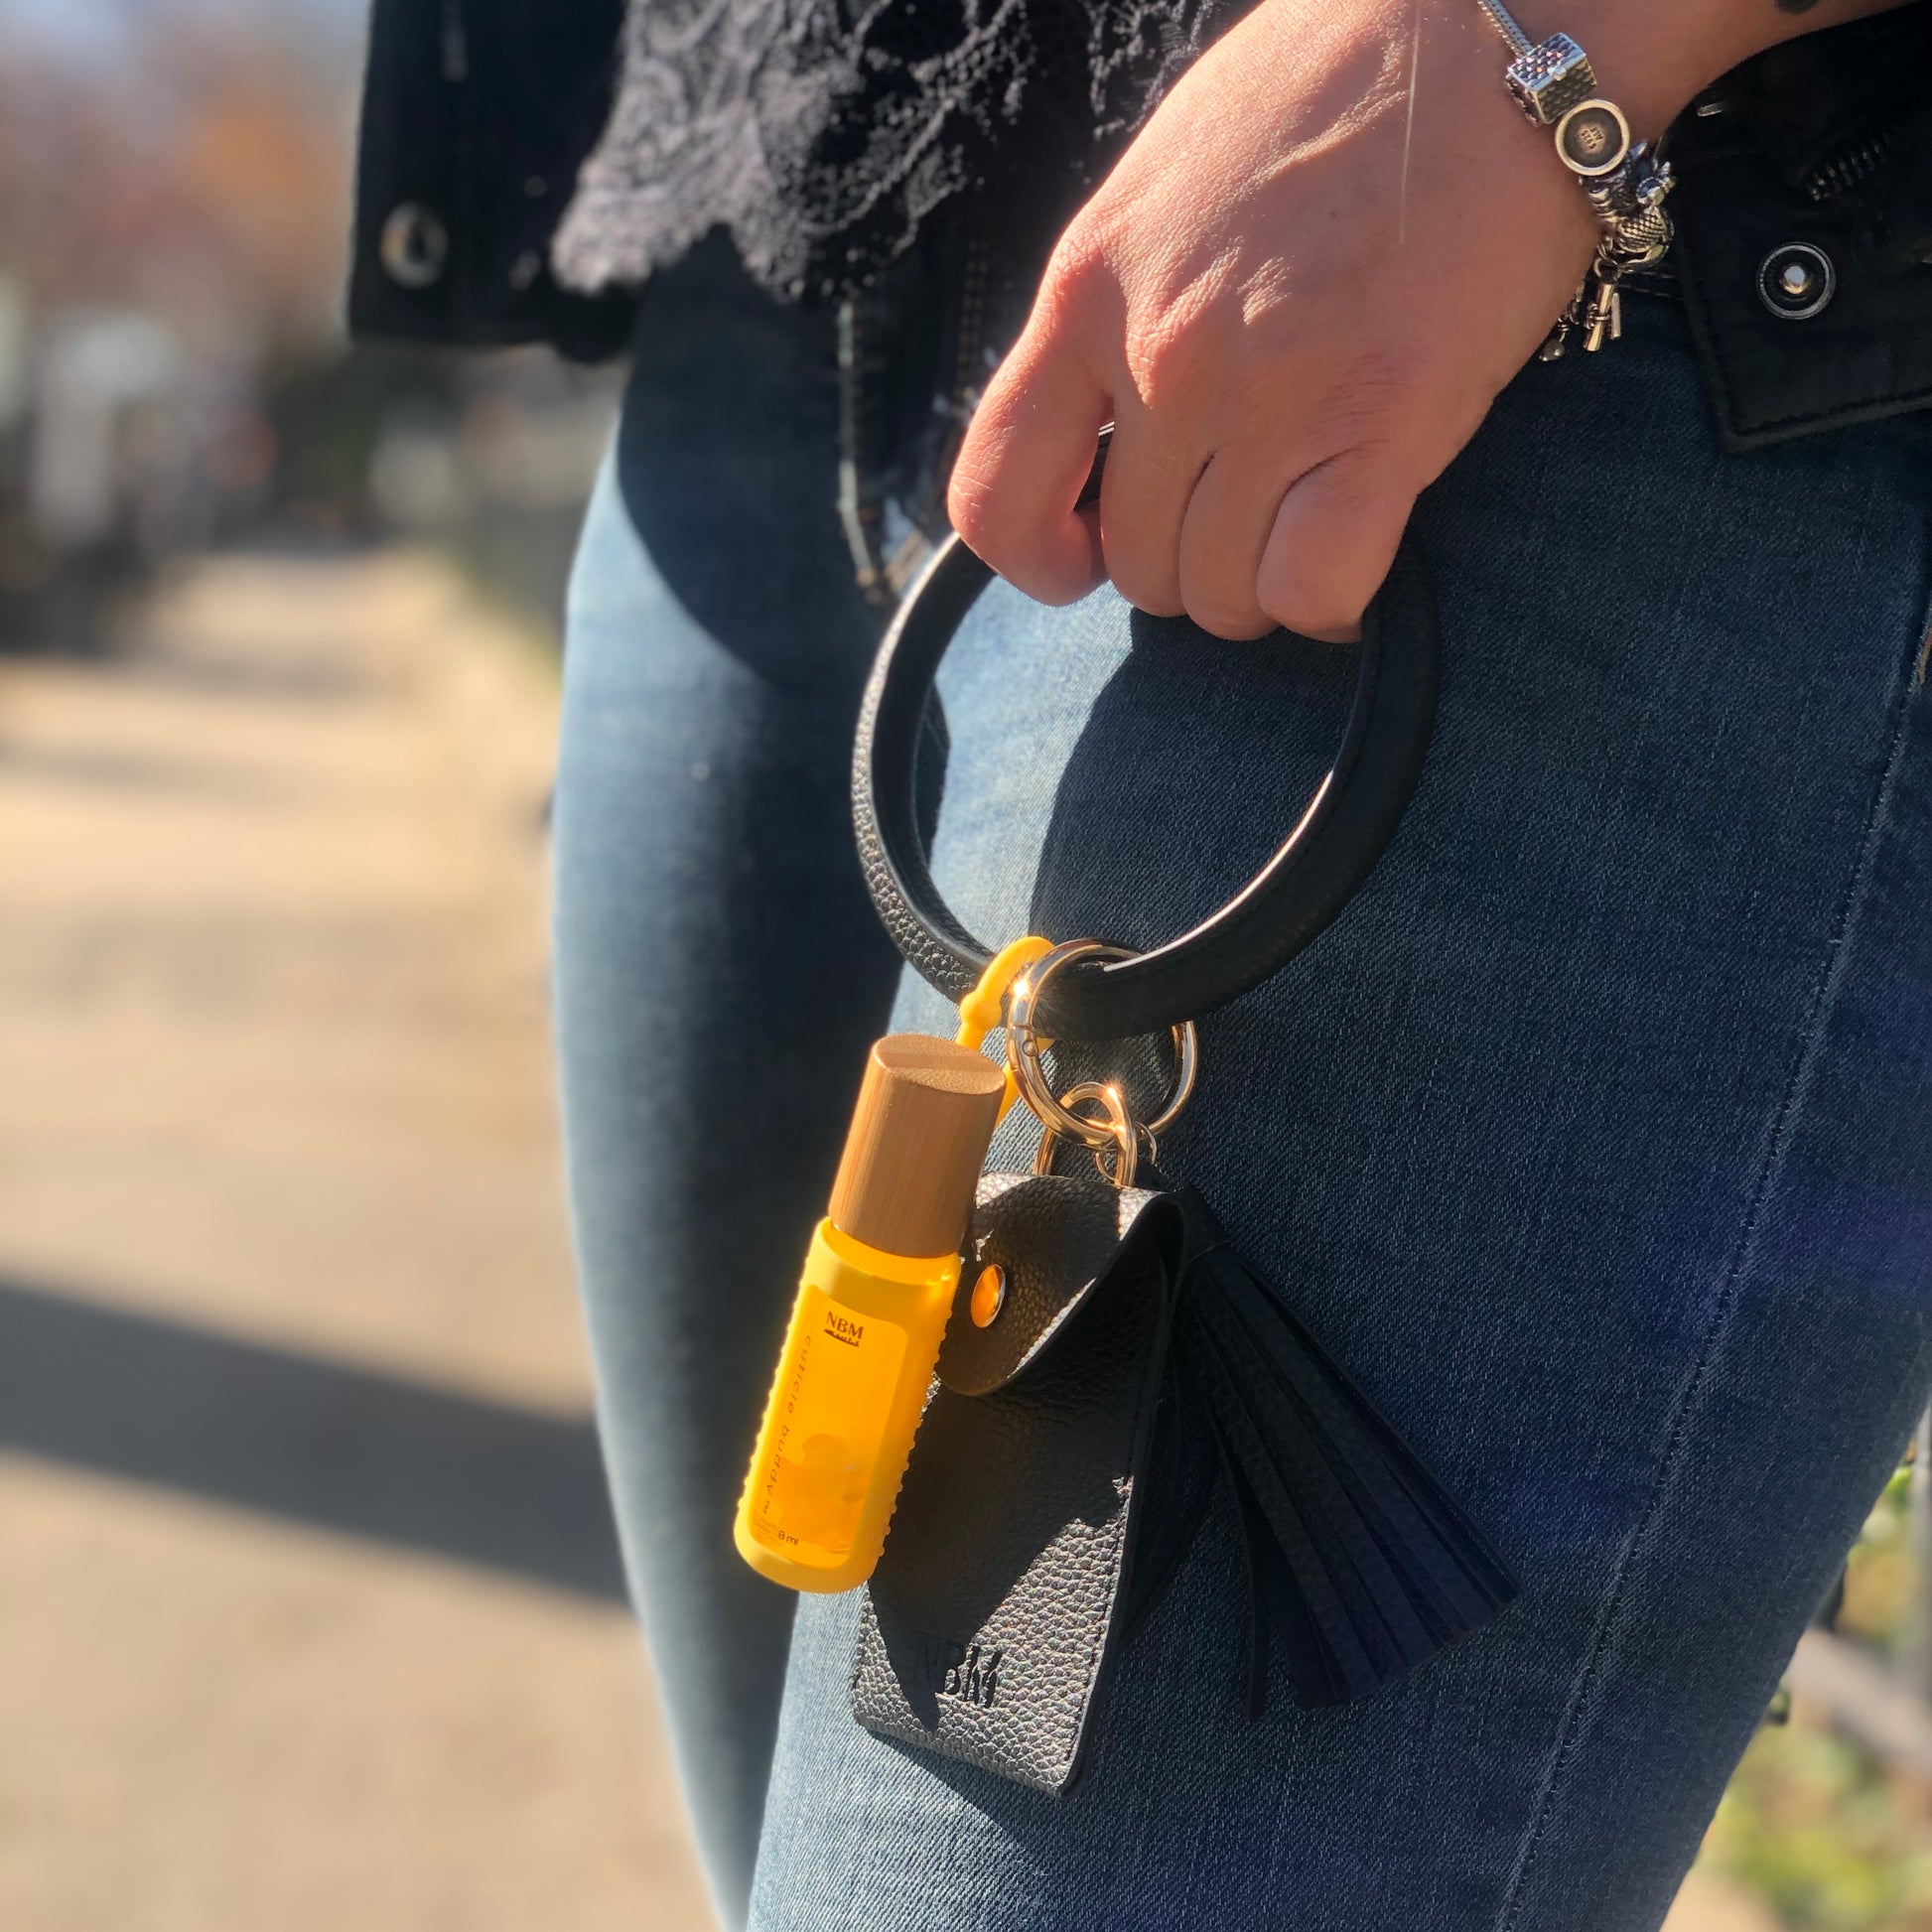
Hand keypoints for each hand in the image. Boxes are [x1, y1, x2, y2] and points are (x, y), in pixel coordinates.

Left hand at [946, 0, 1836, 639]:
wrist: (1487, 21)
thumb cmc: (1327, 94)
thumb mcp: (1158, 191)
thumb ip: (1112, 314)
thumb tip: (1098, 434)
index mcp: (1088, 290)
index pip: (995, 494)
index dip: (1038, 558)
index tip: (1082, 556)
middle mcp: (1165, 356)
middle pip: (1135, 563)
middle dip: (1184, 565)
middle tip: (1241, 514)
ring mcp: (1273, 395)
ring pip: (1220, 594)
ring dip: (1256, 590)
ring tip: (1300, 526)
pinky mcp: (1387, 421)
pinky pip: (1313, 587)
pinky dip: (1326, 602)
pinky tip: (1351, 559)